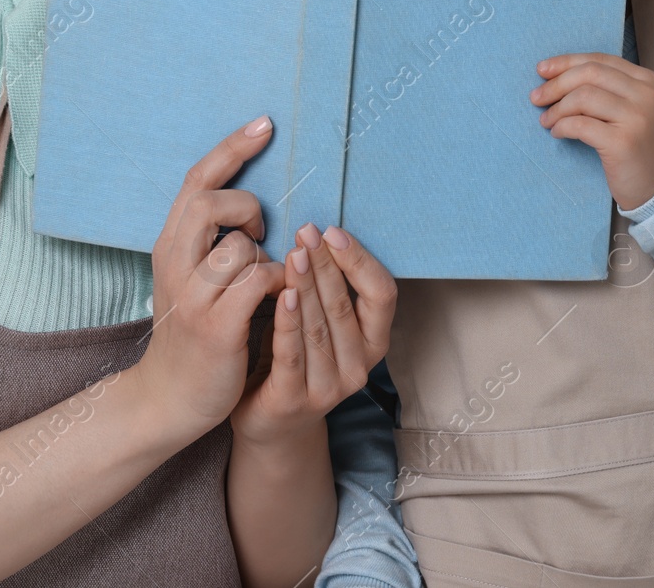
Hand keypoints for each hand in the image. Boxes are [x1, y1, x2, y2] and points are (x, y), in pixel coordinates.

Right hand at [131, 116, 286, 441]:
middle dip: (246, 208)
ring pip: (240, 246)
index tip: (266, 124)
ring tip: (265, 283)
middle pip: (210, 202)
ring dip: (265, 258)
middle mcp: (174, 264)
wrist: (169, 398)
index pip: (196, 180)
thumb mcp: (193, 278)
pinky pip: (257, 282)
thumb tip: (254, 202)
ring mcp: (192, 296)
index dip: (232, 148)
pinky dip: (276, 283)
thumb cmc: (194, 333)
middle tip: (260, 234)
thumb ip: (212, 241)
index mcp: (170, 245)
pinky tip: (278, 298)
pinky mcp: (215, 326)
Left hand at [230, 223, 395, 448]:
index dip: (360, 261)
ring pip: (319, 325)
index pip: (381, 295)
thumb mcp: (323, 325)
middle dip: (325, 263)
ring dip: (306, 284)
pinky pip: (292, 353)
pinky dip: (288, 320)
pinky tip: (282, 293)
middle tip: (307, 231)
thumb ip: (326, 290)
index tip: (333, 232)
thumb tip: (317, 234)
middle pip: (345, 305)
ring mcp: (328, 388)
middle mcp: (358, 367)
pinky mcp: (293, 400)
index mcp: (373, 344)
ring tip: (294, 251)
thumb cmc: (298, 359)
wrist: (272, 423)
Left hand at [532, 53, 653, 210]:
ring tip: (546, 121)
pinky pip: (580, 125)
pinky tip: (557, 133)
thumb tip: (555, 75)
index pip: (599, 60)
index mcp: (646, 80)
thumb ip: (605, 89)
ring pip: (583, 97)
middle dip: (556, 84)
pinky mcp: (623, 142)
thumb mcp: (631, 108)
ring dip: (557, 108)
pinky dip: (562, 126)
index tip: (542, 70)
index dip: (566, 62)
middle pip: (589, 74)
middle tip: (536, 98)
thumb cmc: (638, 145)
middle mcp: (645, 94)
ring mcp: (636, 117)